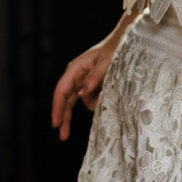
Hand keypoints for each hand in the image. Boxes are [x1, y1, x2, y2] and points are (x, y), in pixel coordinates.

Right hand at [50, 22, 129, 140]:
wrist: (126, 43)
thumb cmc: (115, 50)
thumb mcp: (106, 63)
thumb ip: (93, 78)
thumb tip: (80, 94)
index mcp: (75, 69)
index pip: (61, 91)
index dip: (57, 108)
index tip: (55, 123)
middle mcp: (77, 77)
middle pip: (66, 101)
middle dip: (64, 118)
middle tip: (63, 137)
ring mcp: (85, 83)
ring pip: (84, 102)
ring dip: (96, 103)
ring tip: (110, 88)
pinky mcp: (95, 87)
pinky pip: (94, 100)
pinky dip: (102, 100)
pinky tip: (110, 90)